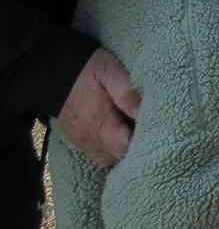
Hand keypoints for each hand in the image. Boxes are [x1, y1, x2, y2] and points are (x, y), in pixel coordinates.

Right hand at [54, 48, 139, 168]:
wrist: (51, 72)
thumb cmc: (85, 69)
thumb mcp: (109, 72)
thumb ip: (126, 92)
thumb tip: (144, 111)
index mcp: (99, 124)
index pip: (125, 148)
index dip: (144, 144)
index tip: (158, 132)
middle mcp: (90, 139)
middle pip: (118, 158)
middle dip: (136, 149)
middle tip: (151, 132)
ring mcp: (82, 141)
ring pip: (108, 159)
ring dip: (123, 150)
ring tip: (136, 134)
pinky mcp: (78, 139)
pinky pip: (98, 153)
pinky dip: (111, 149)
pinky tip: (121, 135)